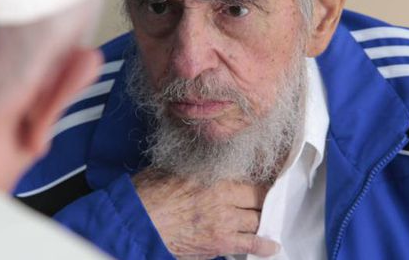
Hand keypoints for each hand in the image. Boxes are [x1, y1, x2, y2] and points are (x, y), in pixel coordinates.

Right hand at [132, 169, 278, 258]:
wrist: (138, 224)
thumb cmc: (147, 195)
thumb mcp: (170, 168)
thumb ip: (192, 166)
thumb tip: (200, 161)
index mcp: (213, 174)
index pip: (249, 173)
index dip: (259, 177)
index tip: (266, 177)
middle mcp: (224, 196)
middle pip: (258, 197)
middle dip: (264, 199)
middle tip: (267, 200)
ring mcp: (224, 221)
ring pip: (257, 220)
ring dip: (263, 220)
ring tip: (268, 220)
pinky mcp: (220, 242)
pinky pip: (250, 244)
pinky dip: (263, 246)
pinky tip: (271, 246)